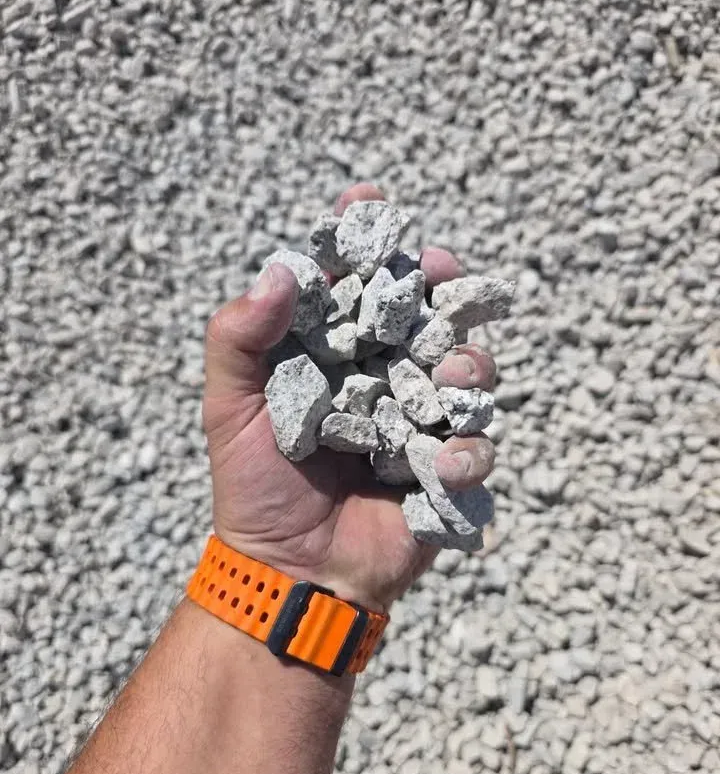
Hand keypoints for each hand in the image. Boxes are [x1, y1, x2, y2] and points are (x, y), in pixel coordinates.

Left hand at [203, 184, 496, 611]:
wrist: (291, 572)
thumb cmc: (256, 488)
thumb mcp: (229, 409)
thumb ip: (238, 340)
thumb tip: (278, 271)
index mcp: (334, 355)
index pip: (354, 285)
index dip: (365, 238)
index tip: (370, 200)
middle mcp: (383, 377)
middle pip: (426, 313)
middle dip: (440, 286)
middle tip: (441, 271)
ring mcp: (421, 420)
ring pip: (467, 370)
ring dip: (467, 361)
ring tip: (449, 374)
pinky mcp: (446, 469)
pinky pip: (477, 445)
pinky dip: (468, 450)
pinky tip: (444, 462)